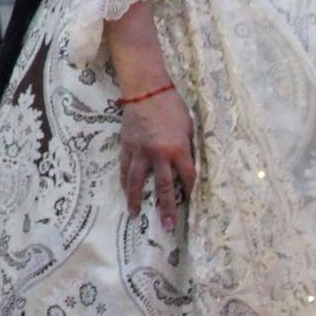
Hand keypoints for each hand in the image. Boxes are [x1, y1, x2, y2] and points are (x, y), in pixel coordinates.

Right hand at [119, 87, 196, 231]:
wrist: (146, 90)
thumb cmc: (172, 106)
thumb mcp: (188, 128)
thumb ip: (187, 148)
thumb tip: (187, 164)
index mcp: (178, 149)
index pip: (187, 177)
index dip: (190, 191)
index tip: (191, 203)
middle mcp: (158, 154)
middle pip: (163, 187)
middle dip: (166, 208)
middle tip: (167, 226)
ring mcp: (140, 151)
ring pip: (137, 181)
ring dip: (136, 199)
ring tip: (134, 214)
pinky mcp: (127, 146)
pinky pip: (125, 168)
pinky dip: (125, 181)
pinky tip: (125, 191)